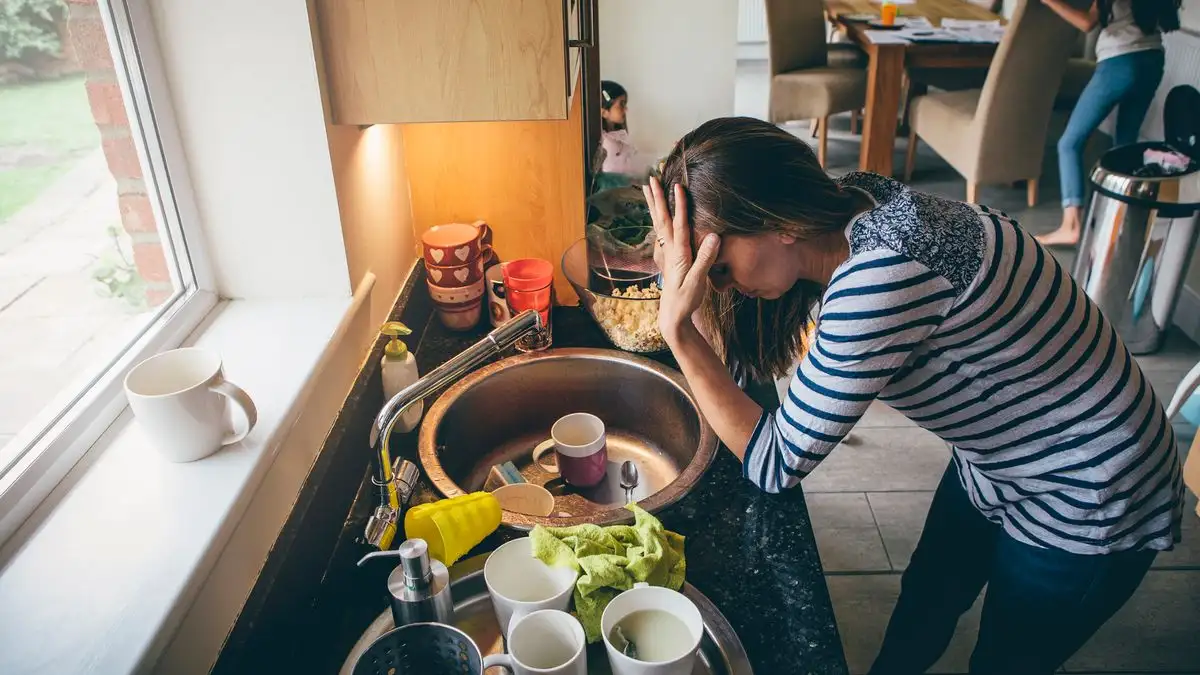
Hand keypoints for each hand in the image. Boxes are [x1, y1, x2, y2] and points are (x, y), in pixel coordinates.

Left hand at [643, 177, 720, 343]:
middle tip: (651, 178)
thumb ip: (706, 259)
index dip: (679, 205)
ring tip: (648, 188)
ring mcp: (667, 253)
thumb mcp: (698, 281)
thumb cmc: (686, 300)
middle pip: (661, 219)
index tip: (678, 186)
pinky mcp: (668, 257)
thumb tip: (715, 236)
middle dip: (657, 198)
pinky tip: (655, 213)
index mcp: (678, 253)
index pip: (678, 224)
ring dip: (654, 205)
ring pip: (658, 223)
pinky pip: (661, 232)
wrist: (673, 316)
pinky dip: (658, 218)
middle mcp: (670, 250)